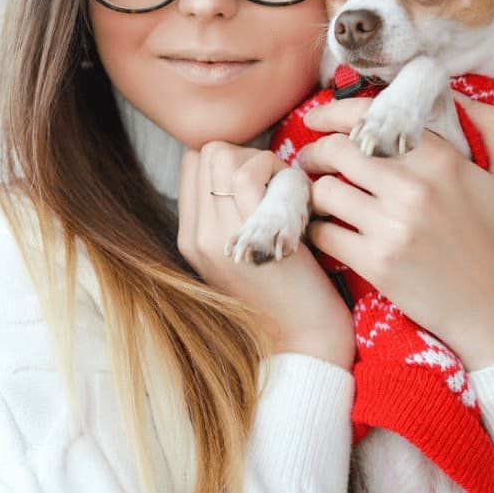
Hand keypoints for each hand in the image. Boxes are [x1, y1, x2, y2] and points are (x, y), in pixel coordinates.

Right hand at [177, 141, 355, 369]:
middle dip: (248, 154)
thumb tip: (246, 169)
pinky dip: (278, 172)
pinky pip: (248, 175)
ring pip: (223, 154)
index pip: (194, 162)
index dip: (234, 159)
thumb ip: (233, 214)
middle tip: (279, 183)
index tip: (265, 181)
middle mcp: (195, 235)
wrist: (303, 341)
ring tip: (287, 192)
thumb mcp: (245, 252)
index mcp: (190, 237)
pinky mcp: (244, 238)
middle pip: (208, 151)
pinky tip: (298, 198)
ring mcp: (215, 236)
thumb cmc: (288, 291)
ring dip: (264, 160)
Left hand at [298, 92, 493, 369]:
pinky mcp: (375, 262)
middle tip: (311, 160)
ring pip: (325, 191)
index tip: (316, 118)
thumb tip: (460, 94)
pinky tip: (323, 229)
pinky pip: (323, 233)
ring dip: (313, 192)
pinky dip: (316, 229)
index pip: (370, 119)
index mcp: (440, 160)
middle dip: (316, 152)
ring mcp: (391, 226)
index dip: (333, 112)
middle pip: (336, 150)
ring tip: (317, 196)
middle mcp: (412, 188)